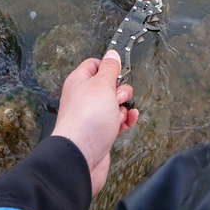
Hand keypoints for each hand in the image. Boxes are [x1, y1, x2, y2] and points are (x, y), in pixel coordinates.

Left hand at [51, 50, 138, 195]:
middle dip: (120, 89)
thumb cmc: (87, 119)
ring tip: (120, 113)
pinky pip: (117, 121)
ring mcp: (92, 115)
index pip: (95, 64)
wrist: (81, 155)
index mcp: (80, 81)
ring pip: (114, 104)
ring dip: (123, 107)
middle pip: (108, 85)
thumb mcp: (102, 84)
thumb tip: (112, 54)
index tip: (120, 70)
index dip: (109, 66)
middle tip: (118, 96)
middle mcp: (84, 97)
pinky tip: (129, 120)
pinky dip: (125, 120)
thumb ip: (110, 68)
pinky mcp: (99, 131)